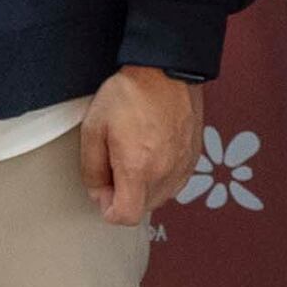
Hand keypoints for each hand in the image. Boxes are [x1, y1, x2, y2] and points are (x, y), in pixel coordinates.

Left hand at [77, 67, 200, 227]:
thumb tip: (98, 192)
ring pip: (161, 197)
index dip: (109, 210)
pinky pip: (176, 182)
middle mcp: (165, 172)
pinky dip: (162, 177)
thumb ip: (91, 169)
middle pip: (143, 208)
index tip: (104, 191)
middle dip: (125, 197)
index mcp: (138, 167)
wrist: (166, 70)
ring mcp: (183, 165)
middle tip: (115, 168)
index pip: (126, 216)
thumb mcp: (93, 128)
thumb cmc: (129, 94)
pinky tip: (152, 153)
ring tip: (135, 158)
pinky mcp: (194, 157)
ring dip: (144, 188)